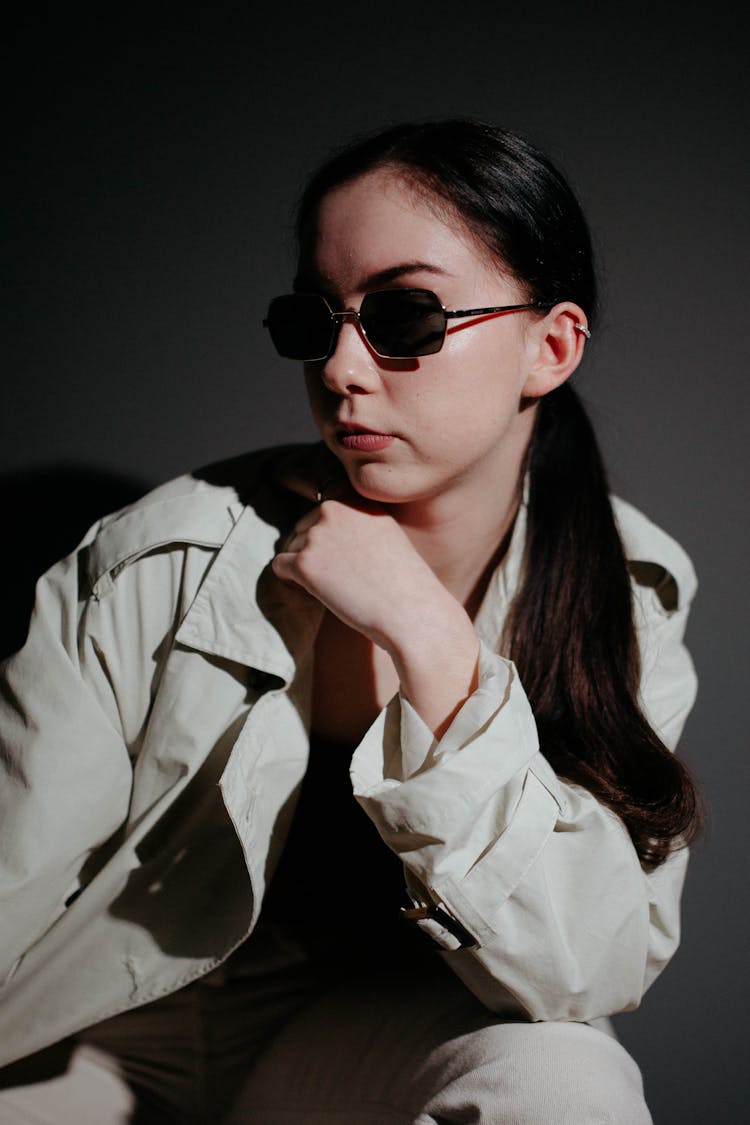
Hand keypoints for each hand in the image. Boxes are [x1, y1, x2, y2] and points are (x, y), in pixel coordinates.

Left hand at [272, 497, 479, 736]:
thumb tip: (320, 523)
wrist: (411, 611)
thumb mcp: (385, 532)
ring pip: (290, 546)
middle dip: (313, 549)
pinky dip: (290, 580)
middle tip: (340, 575)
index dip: (325, 529)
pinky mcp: (304, 563)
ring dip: (304, 566)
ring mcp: (316, 535)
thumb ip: (355, 520)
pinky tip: (314, 591)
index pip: (322, 506)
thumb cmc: (403, 581)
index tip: (337, 551)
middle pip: (302, 526)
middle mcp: (334, 509)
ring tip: (335, 585)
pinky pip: (279, 565)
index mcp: (354, 498)